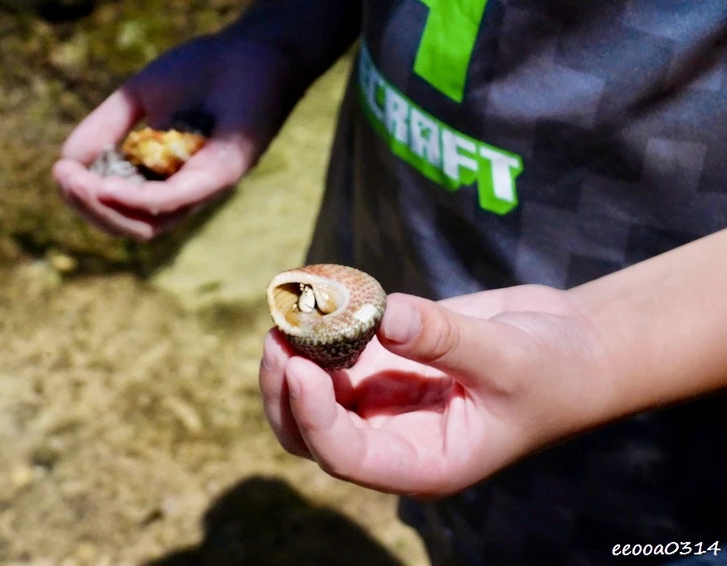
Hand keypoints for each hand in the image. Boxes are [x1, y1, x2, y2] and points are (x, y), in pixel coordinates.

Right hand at [52, 33, 304, 239]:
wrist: (250, 48)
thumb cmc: (200, 71)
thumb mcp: (136, 99)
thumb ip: (104, 130)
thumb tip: (65, 164)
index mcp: (163, 178)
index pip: (120, 209)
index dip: (85, 198)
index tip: (61, 172)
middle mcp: (185, 192)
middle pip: (132, 226)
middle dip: (90, 209)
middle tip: (64, 180)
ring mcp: (205, 187)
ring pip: (150, 223)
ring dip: (107, 209)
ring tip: (78, 184)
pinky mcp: (224, 173)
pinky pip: (176, 198)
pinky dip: (138, 197)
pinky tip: (106, 185)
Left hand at [259, 286, 617, 496]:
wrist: (575, 346)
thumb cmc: (556, 371)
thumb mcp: (509, 359)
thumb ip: (446, 339)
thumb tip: (383, 314)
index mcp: (423, 462)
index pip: (347, 456)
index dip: (314, 416)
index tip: (298, 366)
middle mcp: (395, 439)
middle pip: (311, 433)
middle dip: (284, 390)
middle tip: (278, 336)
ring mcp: (386, 400)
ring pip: (314, 392)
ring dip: (293, 355)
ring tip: (289, 308)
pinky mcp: (386, 362)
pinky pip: (337, 352)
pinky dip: (320, 328)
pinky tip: (319, 294)